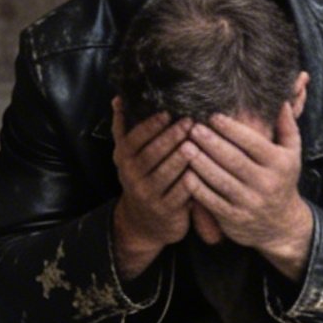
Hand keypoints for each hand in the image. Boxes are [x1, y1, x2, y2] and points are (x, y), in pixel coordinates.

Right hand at [111, 101, 193, 279]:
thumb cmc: (142, 180)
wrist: (143, 224)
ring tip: (197, 141)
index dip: (150, 126)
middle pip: (152, 154)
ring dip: (182, 156)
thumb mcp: (127, 156)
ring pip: (166, 173)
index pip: (134, 139)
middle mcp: (132, 177)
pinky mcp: (166, 211)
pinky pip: (180, 193)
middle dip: (171, 137)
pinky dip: (191, 180)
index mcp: (124, 160)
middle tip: (189, 121)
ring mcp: (148, 195)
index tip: (168, 112)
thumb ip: (124, 128)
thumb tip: (118, 98)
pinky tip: (204, 167)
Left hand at [182, 102, 313, 278]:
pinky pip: (212, 201)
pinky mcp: (234, 218)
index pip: (252, 142)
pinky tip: (185, 173)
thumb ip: (287, 127)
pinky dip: (197, 188)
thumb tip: (283, 99)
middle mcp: (265, 183)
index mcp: (279, 163)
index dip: (231, 129)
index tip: (212, 116)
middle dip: (211, 142)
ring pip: (220, 180)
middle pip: (233, 159)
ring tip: (184, 146)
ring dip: (200, 163)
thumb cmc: (281, 181)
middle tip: (192, 128)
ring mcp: (249, 202)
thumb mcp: (292, 154)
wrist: (281, 225)